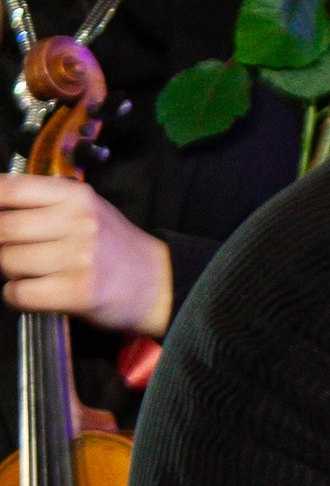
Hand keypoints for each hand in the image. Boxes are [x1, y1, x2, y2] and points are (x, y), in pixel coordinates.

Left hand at [0, 172, 173, 334]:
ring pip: (8, 261)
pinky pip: (19, 293)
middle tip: (12, 250)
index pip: (10, 189)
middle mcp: (77, 222)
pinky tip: (31, 293)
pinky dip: (16, 296)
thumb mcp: (86, 210)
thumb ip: (42, 203)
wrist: (159, 283)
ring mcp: (78, 258)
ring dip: (10, 272)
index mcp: (75, 195)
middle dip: (0, 243)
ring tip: (30, 273)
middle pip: (3, 228)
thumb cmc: (114, 247)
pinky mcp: (77, 292)